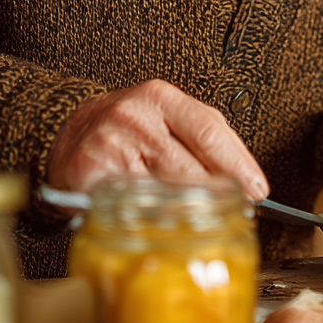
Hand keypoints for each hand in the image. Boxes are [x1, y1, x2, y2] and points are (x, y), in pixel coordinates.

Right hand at [48, 79, 268, 207]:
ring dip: (187, 215)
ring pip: (165, 195)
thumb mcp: (165, 116)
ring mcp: (111, 147)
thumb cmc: (126, 129)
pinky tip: (159, 223)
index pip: (210, 132)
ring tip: (195, 222)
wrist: (65, 134)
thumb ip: (203, 137)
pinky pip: (134, 210)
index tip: (257, 191)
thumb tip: (244, 178)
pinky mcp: (91, 178)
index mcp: (160, 98)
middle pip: (191, 169)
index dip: (239, 166)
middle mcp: (135, 119)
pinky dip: (152, 222)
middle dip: (216, 198)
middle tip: (230, 215)